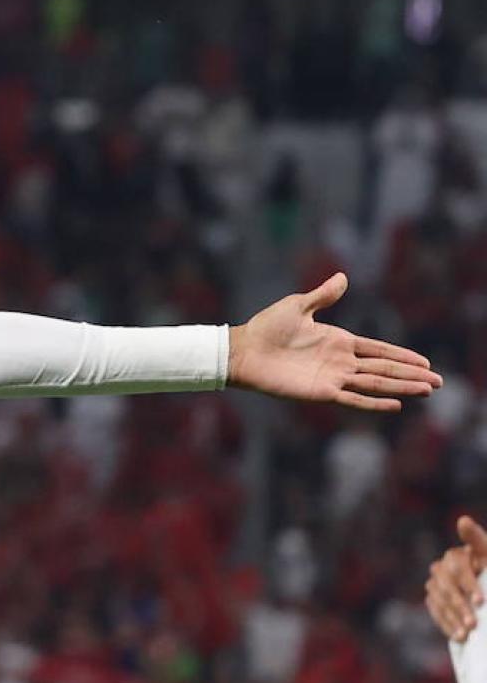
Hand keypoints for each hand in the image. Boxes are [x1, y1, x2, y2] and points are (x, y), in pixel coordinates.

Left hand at [227, 274, 440, 410]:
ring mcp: (333, 377)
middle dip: (411, 375)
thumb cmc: (267, 327)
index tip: (425, 363)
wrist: (244, 350)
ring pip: (375, 384)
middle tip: (438, 383)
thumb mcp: (298, 306)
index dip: (402, 356)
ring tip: (426, 391)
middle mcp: (340, 361)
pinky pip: (353, 398)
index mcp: (339, 341)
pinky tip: (395, 405)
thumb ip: (323, 295)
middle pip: (384, 369)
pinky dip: (374, 402)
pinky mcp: (321, 392)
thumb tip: (342, 277)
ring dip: (401, 387)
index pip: (379, 350)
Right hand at [426, 516, 486, 642]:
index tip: (481, 601)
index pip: (458, 567)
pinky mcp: (433, 599)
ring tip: (467, 634)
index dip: (469, 584)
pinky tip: (458, 637)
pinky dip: (447, 624)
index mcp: (458, 555)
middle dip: (461, 606)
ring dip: (453, 618)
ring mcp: (435, 584)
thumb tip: (462, 520)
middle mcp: (442, 567)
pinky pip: (435, 612)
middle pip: (446, 587)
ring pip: (439, 601)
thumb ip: (477, 540)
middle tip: (474, 624)